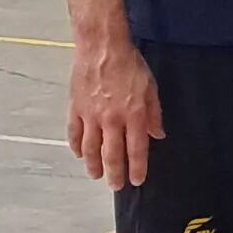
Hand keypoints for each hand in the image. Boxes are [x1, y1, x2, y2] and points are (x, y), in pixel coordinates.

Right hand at [67, 36, 164, 189]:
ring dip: (93, 165)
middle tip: (116, 186)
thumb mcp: (150, 87)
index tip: (137, 180)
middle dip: (115, 174)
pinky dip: (76, 146)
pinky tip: (79, 154)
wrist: (102, 47)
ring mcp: (91, 115)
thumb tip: (157, 134)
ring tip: (96, 175)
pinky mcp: (76, 108)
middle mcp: (112, 119)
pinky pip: (74, 133)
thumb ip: (154, 114)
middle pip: (112, 155)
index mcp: (133, 115)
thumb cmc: (129, 64)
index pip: (136, 149)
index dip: (137, 168)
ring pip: (90, 148)